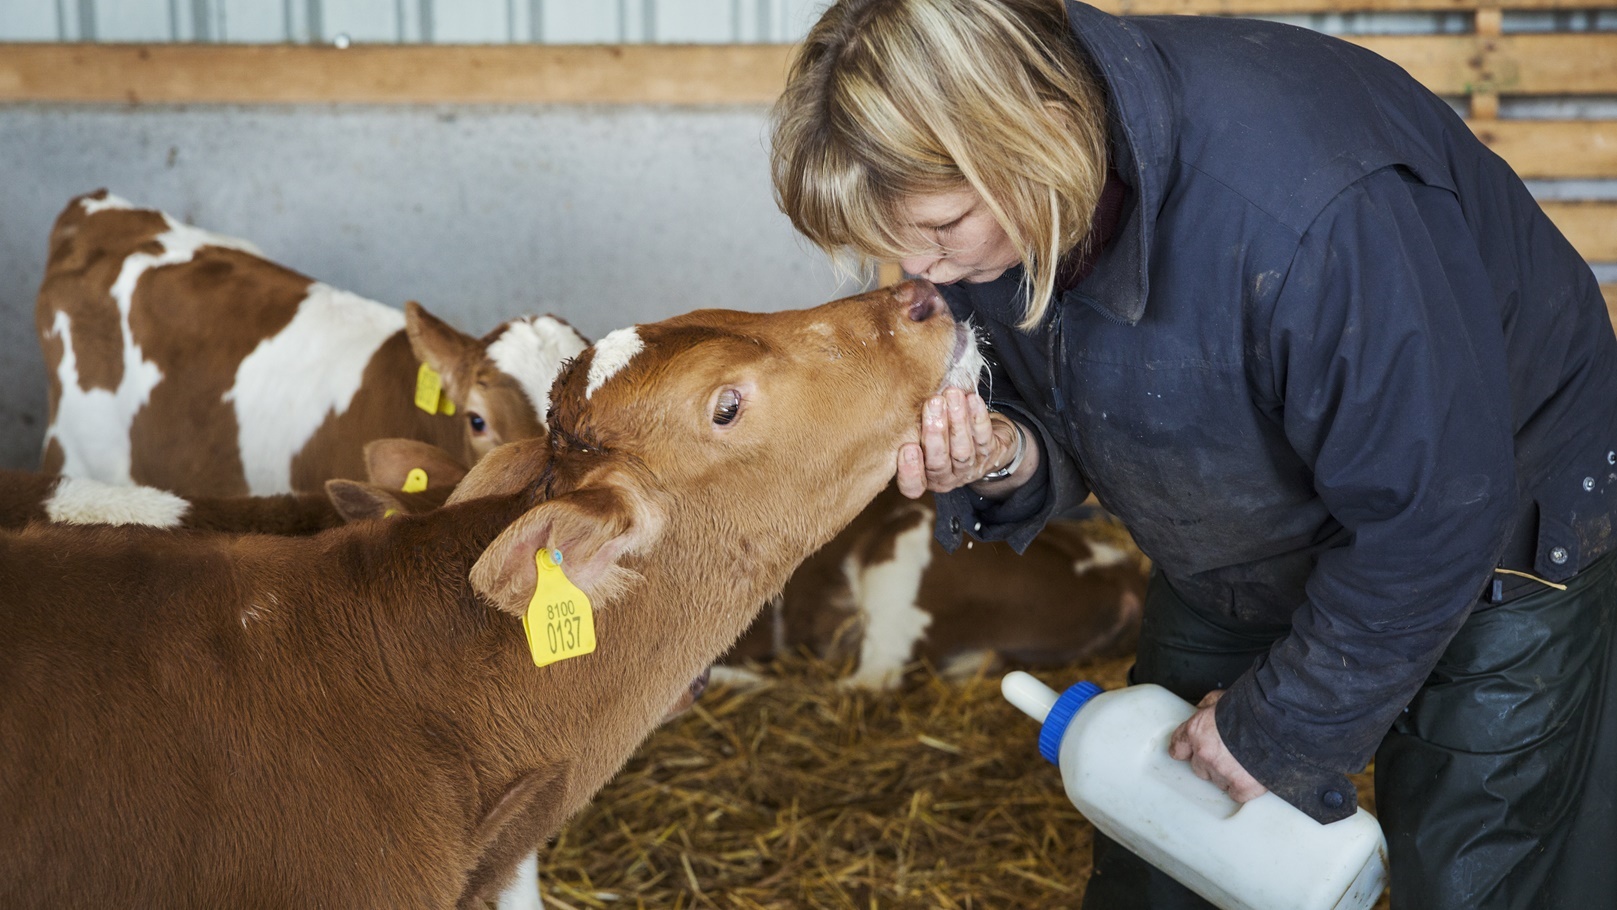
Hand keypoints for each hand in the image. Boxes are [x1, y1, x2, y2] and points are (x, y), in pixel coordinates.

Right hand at [895, 388, 1018, 497]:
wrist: (984, 435)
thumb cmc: (943, 432)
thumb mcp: (923, 435)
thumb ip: (913, 429)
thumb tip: (900, 403)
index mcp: (925, 477)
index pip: (913, 485)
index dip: (910, 470)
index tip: (907, 447)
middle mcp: (947, 477)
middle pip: (938, 462)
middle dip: (935, 432)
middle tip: (932, 404)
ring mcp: (970, 468)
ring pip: (963, 450)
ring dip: (957, 421)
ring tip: (952, 395)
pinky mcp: (991, 454)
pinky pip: (984, 437)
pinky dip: (978, 417)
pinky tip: (972, 399)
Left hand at [1168, 690, 1268, 802]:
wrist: (1279, 723)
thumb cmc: (1253, 708)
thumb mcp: (1223, 697)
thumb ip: (1208, 705)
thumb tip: (1201, 708)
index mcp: (1197, 731)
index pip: (1179, 746)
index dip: (1184, 750)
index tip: (1184, 752)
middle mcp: (1205, 754)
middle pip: (1199, 767)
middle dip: (1211, 762)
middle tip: (1228, 753)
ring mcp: (1222, 772)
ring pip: (1218, 781)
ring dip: (1228, 775)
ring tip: (1245, 760)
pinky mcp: (1242, 786)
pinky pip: (1236, 793)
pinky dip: (1244, 787)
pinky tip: (1252, 775)